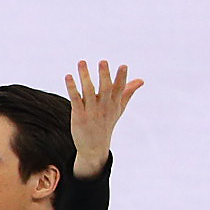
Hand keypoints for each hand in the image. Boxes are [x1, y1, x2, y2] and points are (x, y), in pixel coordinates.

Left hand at [64, 59, 142, 176]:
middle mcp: (104, 107)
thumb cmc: (106, 123)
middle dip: (104, 75)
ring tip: (82, 62)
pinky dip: (72, 88)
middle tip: (103, 62)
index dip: (122, 78)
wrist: (94, 147)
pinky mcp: (79, 116)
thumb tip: (141, 80)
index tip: (123, 66)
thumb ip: (128, 92)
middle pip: (105, 89)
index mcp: (114, 103)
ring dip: (84, 76)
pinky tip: (68, 76)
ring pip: (88, 91)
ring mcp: (91, 111)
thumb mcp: (118, 108)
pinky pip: (75, 100)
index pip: (119, 89)